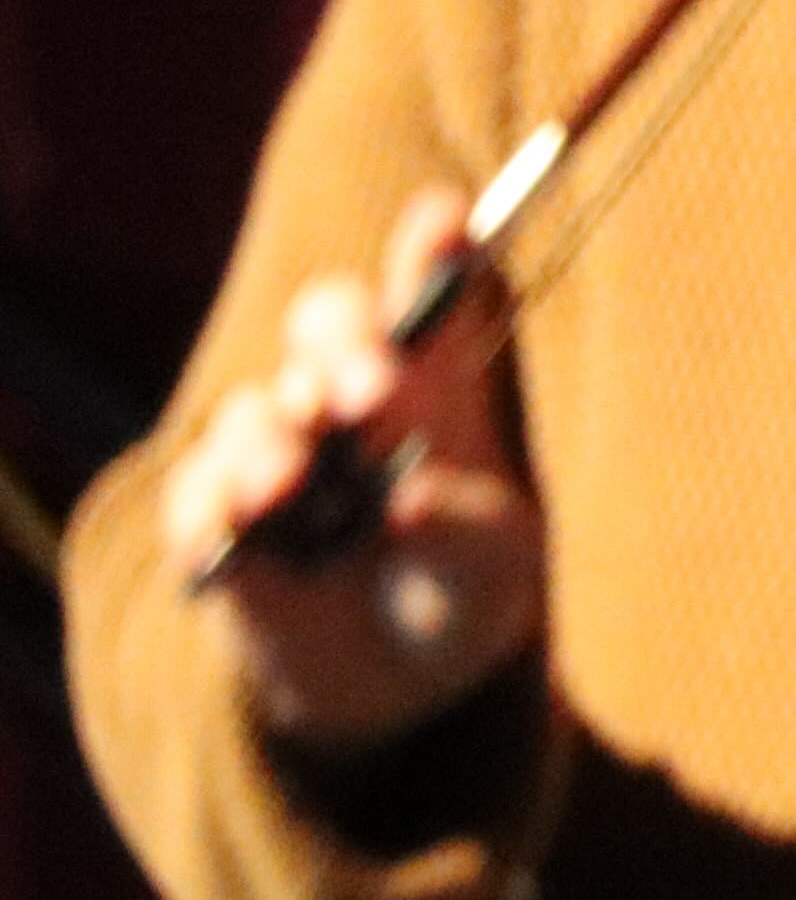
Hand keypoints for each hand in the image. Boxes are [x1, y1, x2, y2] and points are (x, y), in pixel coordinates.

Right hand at [163, 184, 541, 750]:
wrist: (397, 681)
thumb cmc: (463, 593)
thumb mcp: (495, 572)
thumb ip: (470, 535)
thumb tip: (411, 504)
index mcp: (436, 385)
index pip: (432, 295)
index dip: (434, 250)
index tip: (446, 218)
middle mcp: (350, 398)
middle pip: (330, 322)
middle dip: (345, 341)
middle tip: (372, 392)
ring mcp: (276, 451)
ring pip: (257, 408)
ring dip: (269, 434)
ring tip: (290, 478)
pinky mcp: (217, 516)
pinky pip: (197, 493)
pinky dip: (209, 504)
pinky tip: (231, 527)